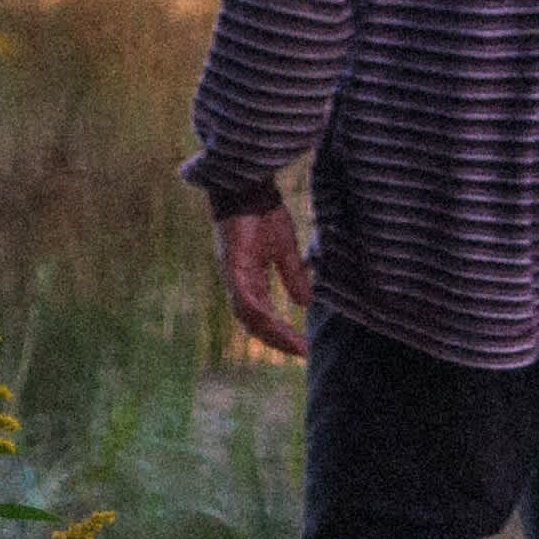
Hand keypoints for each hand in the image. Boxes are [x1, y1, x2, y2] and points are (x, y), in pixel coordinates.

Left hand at [215, 197, 314, 356]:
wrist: (249, 186)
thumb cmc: (263, 213)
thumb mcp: (285, 250)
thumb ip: (293, 277)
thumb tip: (305, 303)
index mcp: (248, 280)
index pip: (261, 316)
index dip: (280, 333)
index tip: (303, 347)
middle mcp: (237, 283)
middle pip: (253, 323)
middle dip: (277, 340)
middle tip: (301, 352)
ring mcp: (233, 275)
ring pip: (248, 316)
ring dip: (271, 332)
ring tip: (294, 344)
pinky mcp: (233, 266)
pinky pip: (244, 298)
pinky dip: (259, 314)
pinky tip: (276, 323)